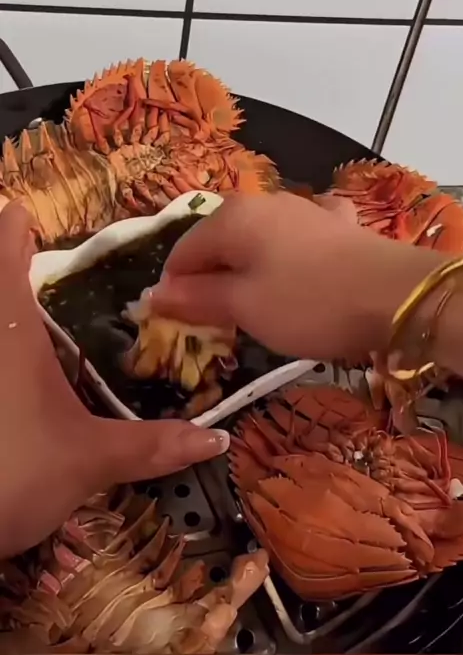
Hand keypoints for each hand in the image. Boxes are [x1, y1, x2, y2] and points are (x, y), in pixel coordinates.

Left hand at [0, 200, 228, 558]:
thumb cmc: (12, 474)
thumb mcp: (89, 460)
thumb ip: (152, 445)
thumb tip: (218, 438)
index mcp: (9, 329)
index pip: (5, 252)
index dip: (15, 226)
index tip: (27, 212)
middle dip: (10, 264)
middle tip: (43, 263)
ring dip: (8, 308)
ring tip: (37, 313)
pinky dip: (5, 345)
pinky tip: (23, 375)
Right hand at [150, 192, 445, 361]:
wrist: (397, 295)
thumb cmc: (309, 303)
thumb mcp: (245, 307)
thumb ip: (196, 298)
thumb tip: (152, 295)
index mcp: (231, 217)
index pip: (181, 253)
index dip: (173, 291)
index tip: (181, 327)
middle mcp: (262, 202)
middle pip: (218, 243)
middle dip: (212, 281)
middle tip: (221, 324)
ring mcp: (302, 208)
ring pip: (257, 240)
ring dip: (248, 271)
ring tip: (260, 308)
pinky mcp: (336, 223)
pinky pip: (296, 238)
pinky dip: (288, 256)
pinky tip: (300, 270)